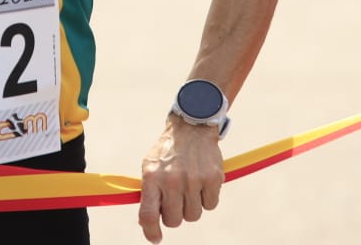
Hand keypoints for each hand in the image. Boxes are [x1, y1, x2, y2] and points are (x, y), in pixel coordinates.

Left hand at [137, 116, 223, 242]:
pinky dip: (207, 199)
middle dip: (174, 215)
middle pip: (174, 220)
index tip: (155, 238)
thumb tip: (147, 222)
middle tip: (175, 201)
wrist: (192, 126)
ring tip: (188, 188)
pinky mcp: (213, 178)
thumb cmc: (168, 152)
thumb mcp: (150, 166)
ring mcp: (194, 180)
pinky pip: (210, 205)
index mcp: (152, 177)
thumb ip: (148, 193)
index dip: (150, 231)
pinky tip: (202, 183)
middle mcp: (172, 179)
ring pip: (193, 215)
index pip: (148, 215)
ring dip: (191, 207)